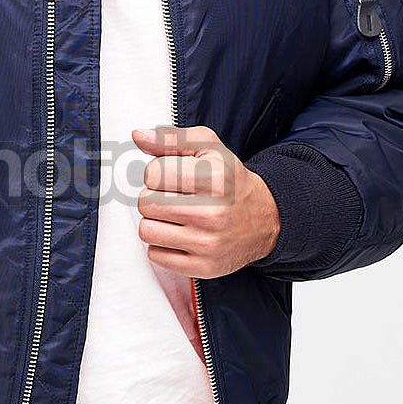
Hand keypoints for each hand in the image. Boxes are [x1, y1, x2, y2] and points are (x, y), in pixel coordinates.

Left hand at [131, 123, 280, 278]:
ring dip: (155, 222)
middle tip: (176, 197)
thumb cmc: (229, 181)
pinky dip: (162, 244)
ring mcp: (208, 244)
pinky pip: (155, 255)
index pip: (152, 173)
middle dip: (155, 197)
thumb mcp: (209, 148)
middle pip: (146, 202)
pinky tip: (181, 235)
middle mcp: (213, 213)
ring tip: (176, 216)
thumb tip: (137, 136)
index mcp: (215, 179)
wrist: (265, 219)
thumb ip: (171, 139)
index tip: (174, 177)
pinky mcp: (203, 267)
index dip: (158, 173)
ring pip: (146, 230)